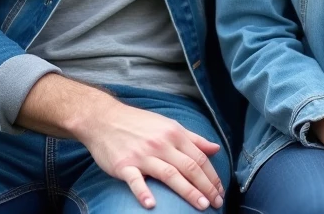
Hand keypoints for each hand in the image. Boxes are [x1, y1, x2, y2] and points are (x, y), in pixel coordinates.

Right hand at [76, 98, 224, 210]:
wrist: (103, 119)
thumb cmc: (138, 123)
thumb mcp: (168, 125)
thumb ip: (193, 138)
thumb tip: (216, 148)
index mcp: (174, 134)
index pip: (199, 158)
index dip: (212, 176)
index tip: (220, 191)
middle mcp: (161, 144)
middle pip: (189, 167)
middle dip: (206, 187)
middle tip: (217, 203)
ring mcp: (142, 155)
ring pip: (170, 174)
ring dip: (188, 191)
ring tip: (202, 205)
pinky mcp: (124, 165)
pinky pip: (135, 180)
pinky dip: (143, 192)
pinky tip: (152, 204)